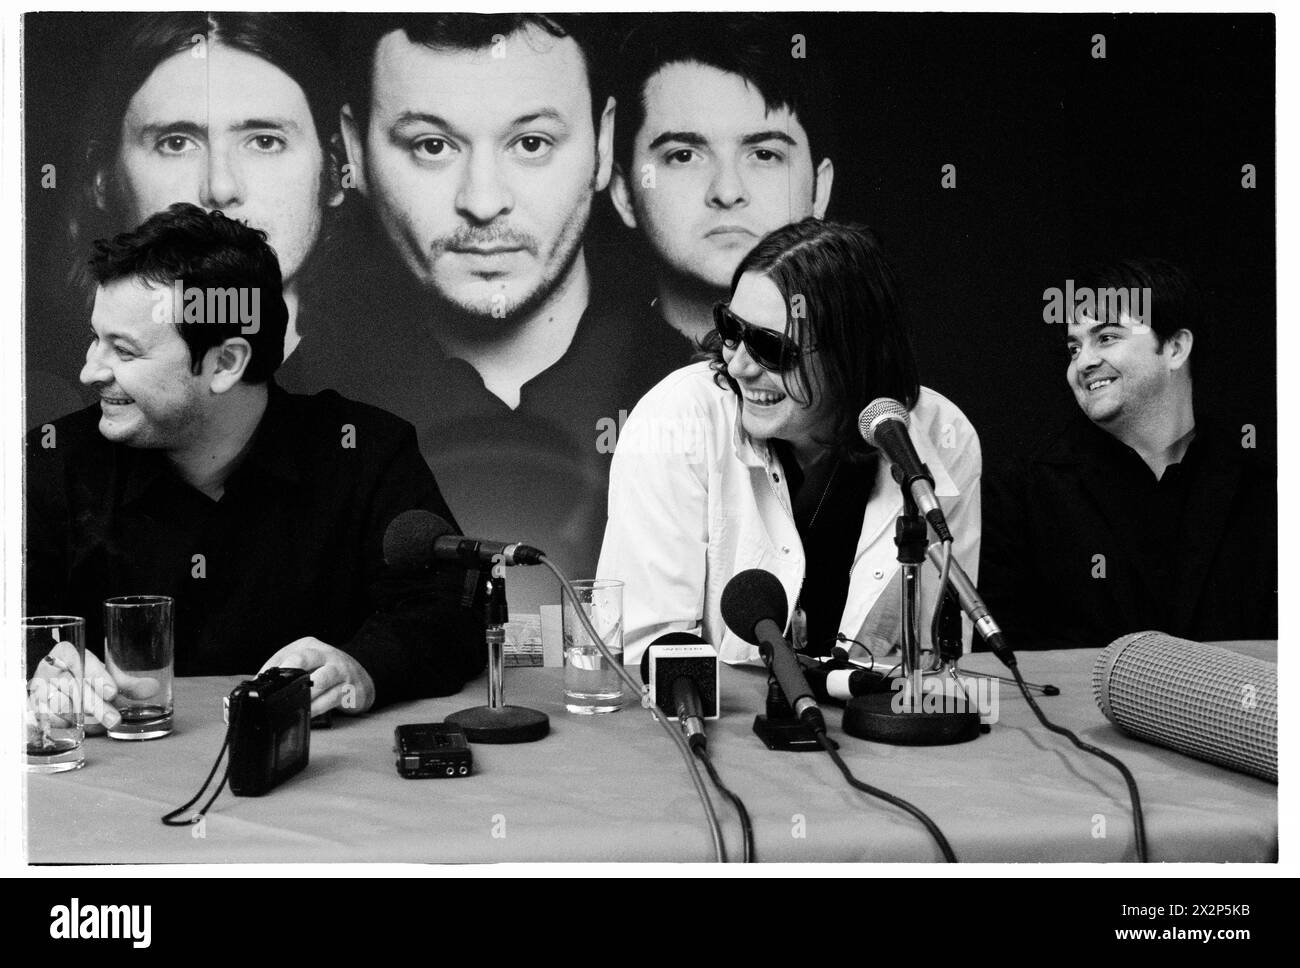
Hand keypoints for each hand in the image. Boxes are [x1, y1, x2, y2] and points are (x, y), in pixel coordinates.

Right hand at [27, 643, 121, 731]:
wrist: (50, 683)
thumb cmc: (80, 677)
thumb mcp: (103, 676)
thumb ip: (127, 683)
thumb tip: (152, 688)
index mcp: (66, 652)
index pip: (80, 660)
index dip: (98, 677)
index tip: (112, 693)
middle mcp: (49, 668)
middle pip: (72, 686)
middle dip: (96, 705)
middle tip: (114, 719)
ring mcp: (37, 688)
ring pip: (59, 704)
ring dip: (81, 717)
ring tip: (99, 725)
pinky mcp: (31, 706)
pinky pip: (46, 718)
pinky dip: (64, 723)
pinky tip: (77, 725)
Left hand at [259, 637, 375, 716]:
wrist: (362, 679)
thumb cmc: (327, 671)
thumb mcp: (307, 663)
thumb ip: (284, 669)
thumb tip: (258, 683)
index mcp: (311, 646)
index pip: (287, 653)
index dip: (271, 669)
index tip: (259, 683)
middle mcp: (327, 655)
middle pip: (306, 658)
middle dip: (289, 671)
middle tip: (277, 688)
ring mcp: (341, 671)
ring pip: (322, 679)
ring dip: (305, 693)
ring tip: (292, 704)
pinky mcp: (351, 688)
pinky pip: (332, 698)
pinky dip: (318, 707)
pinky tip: (308, 712)